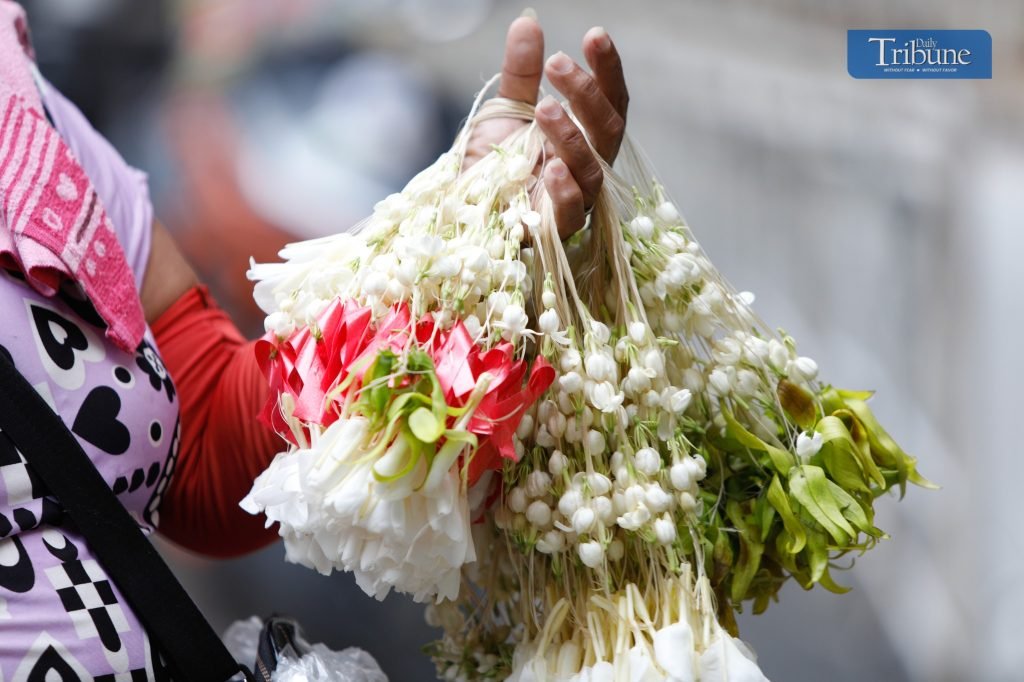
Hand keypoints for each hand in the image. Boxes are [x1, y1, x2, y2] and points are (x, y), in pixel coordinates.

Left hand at [464, 16, 628, 238]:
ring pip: (592, 169)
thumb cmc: (494, 165)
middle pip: (608, 131)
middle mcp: (589, 168)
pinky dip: (566, 191)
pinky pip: (572, 213)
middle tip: (557, 63)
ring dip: (571, 136)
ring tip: (545, 108)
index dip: (608, 70)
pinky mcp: (554, 231)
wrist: (461, 211)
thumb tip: (528, 22)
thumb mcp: (505, 112)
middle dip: (588, 95)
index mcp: (587, 138)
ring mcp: (576, 201)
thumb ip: (520, 73)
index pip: (610, 101)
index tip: (595, 36)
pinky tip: (552, 168)